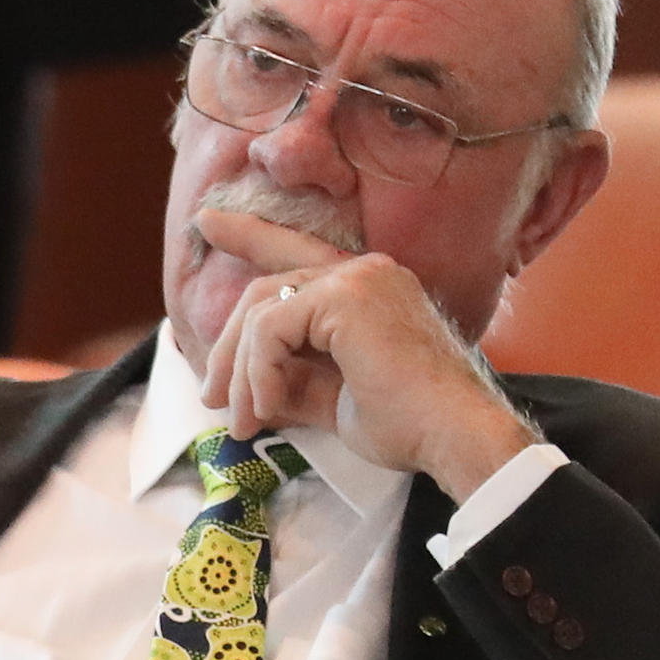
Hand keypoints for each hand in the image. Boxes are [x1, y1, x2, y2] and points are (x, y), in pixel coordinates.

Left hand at [198, 203, 539, 499]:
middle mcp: (364, 271)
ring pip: (261, 312)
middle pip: (266, 290)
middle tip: (211, 397)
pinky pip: (270, 329)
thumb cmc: (409, 426)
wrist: (453, 437)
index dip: (250, 236)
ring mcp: (356, 278)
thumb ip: (294, 381)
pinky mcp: (344, 297)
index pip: (295, 254)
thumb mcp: (335, 400)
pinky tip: (270, 407)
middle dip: (229, 348)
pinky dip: (259, 372)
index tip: (206, 222)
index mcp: (368, 288)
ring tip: (243, 422)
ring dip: (242, 373)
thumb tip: (247, 389)